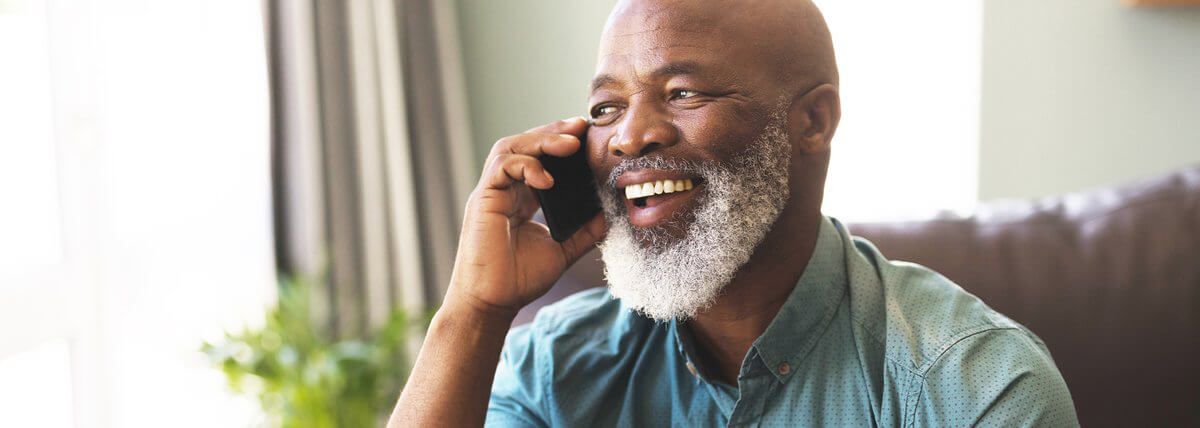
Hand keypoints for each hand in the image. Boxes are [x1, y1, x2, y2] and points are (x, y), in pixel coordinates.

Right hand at [446, 117, 607, 316]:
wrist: (493, 302)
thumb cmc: (519, 279)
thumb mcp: (561, 251)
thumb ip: (583, 231)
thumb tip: (608, 213)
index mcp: (520, 198)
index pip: (539, 159)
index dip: (561, 144)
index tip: (588, 137)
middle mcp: (504, 190)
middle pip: (524, 144)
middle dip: (554, 132)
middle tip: (582, 127)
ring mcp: (492, 192)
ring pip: (511, 147)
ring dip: (542, 140)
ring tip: (570, 143)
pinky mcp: (483, 199)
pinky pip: (502, 167)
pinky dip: (526, 165)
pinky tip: (548, 178)